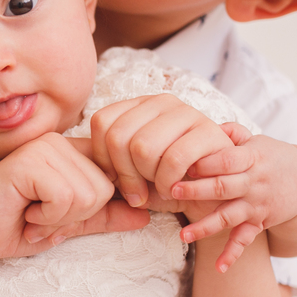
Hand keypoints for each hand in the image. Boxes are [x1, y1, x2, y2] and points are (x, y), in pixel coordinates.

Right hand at [0, 133, 147, 263]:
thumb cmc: (12, 226)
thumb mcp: (67, 224)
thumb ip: (104, 216)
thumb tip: (147, 215)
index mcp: (72, 153)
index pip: (114, 180)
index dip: (97, 208)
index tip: (60, 219)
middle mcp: (60, 142)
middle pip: (104, 190)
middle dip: (75, 217)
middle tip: (40, 217)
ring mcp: (43, 147)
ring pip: (88, 195)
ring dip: (58, 219)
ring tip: (30, 215)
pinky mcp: (28, 160)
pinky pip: (65, 196)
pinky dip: (47, 217)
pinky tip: (23, 212)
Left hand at [90, 94, 233, 206]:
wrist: (213, 194)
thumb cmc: (166, 184)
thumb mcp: (131, 172)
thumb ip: (109, 164)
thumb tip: (83, 164)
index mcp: (139, 105)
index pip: (102, 122)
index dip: (104, 159)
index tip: (116, 181)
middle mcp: (161, 101)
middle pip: (119, 137)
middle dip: (125, 175)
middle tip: (138, 193)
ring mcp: (187, 112)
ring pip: (143, 147)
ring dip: (148, 179)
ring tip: (159, 188)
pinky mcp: (209, 131)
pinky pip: (174, 158)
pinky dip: (168, 182)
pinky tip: (174, 189)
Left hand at [172, 124, 296, 270]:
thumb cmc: (272, 156)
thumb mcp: (256, 140)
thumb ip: (233, 133)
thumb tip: (210, 126)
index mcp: (252, 158)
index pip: (227, 159)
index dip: (205, 161)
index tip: (179, 161)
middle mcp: (254, 183)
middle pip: (224, 186)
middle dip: (197, 189)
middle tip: (171, 190)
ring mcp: (256, 205)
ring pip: (229, 216)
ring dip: (206, 226)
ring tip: (184, 234)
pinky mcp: (259, 223)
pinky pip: (245, 240)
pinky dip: (232, 255)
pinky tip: (219, 268)